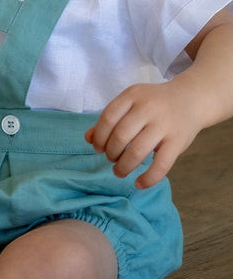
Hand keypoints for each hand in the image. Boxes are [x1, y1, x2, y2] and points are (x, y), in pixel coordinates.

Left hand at [85, 80, 202, 188]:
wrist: (190, 100)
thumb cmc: (153, 103)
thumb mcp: (131, 103)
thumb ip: (110, 118)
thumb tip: (88, 138)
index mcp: (133, 95)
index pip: (108, 117)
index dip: (99, 136)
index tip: (97, 147)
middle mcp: (148, 108)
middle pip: (121, 135)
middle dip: (111, 152)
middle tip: (111, 159)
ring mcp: (164, 125)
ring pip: (137, 151)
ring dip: (124, 166)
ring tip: (119, 171)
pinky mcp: (177, 142)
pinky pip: (161, 165)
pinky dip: (148, 178)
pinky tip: (138, 183)